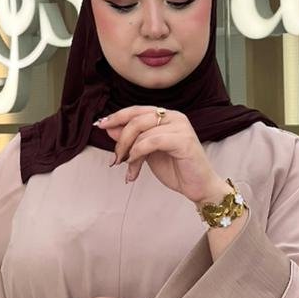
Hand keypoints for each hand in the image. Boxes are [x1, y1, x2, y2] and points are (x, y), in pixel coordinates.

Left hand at [94, 106, 227, 204]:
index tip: (100, 125)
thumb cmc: (176, 169)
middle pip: (137, 119)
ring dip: (129, 152)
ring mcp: (181, 127)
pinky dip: (138, 153)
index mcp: (167, 116)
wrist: (198, 187)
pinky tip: (135, 166)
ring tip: (129, 167)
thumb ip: (132, 139)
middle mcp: (175, 117)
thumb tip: (109, 127)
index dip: (117, 116)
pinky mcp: (183, 140)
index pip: (137, 110)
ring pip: (142, 131)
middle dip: (121, 139)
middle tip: (116, 158)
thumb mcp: (146, 152)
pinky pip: (152, 141)